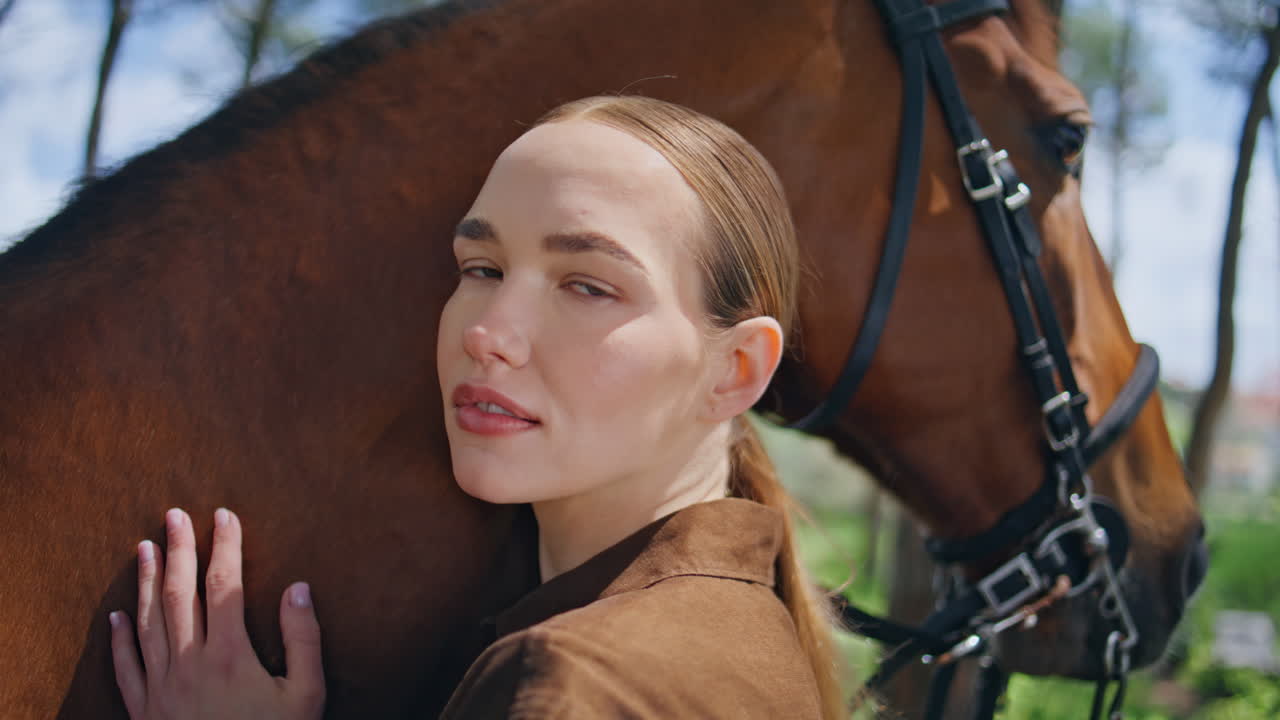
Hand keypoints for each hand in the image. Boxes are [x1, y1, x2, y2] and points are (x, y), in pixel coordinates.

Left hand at [109, 508, 324, 719]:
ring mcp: (161, 689)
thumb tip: (297, 588)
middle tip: (174, 514)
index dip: (225, 546)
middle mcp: (189, 663)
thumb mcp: (306, 695)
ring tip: (144, 547)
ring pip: (147, 623)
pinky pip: (125, 668)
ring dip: (144, 581)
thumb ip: (303, 639)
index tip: (224, 515)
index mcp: (230, 655)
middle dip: (178, 549)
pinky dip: (120, 638)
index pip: (225, 585)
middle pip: (179, 593)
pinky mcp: (145, 714)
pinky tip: (118, 614)